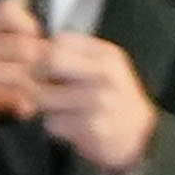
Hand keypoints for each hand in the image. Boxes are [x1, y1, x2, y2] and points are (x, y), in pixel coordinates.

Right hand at [0, 1, 51, 156]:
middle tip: (48, 78)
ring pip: (21, 69)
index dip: (28, 27)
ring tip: (39, 96)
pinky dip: (24, 104)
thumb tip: (43, 40)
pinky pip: (12, 94)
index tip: (36, 46)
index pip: (6, 10)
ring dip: (36, 85)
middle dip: (40, 63)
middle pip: (21, 43)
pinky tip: (24, 110)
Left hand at [25, 29, 159, 174]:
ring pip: (44, 95)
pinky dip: (54, 126)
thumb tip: (34, 48)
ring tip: (58, 108)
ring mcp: (99, 101)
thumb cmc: (114, 98)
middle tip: (40, 86)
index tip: (43, 65)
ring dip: (44, 104)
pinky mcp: (92, 127)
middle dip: (37, 74)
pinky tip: (69, 125)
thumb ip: (75, 54)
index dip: (44, 52)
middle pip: (50, 60)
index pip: (60, 39)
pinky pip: (52, 123)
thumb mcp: (105, 67)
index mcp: (106, 55)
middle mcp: (104, 74)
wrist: (140, 135)